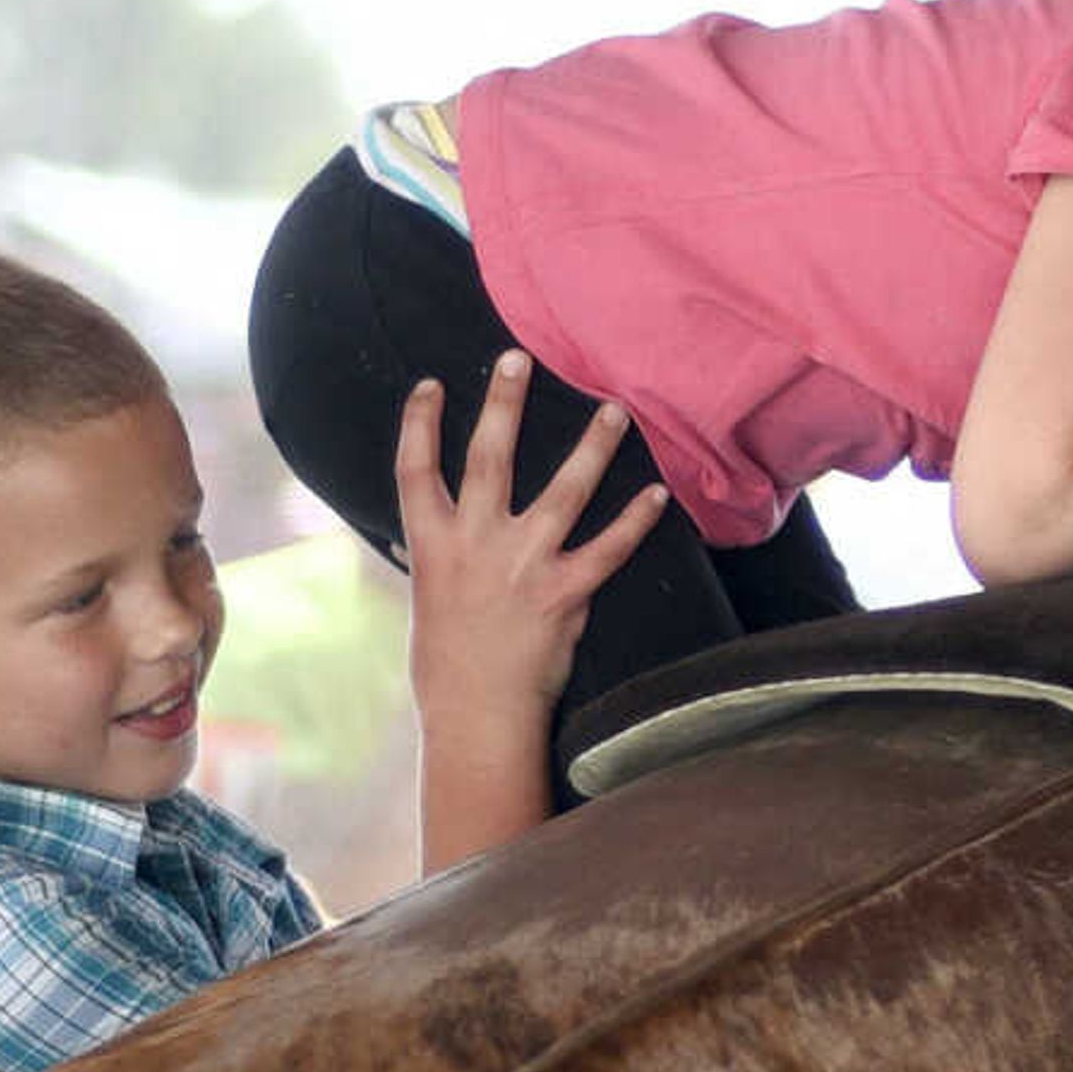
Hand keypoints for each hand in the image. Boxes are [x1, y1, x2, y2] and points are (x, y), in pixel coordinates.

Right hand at [395, 353, 664, 721]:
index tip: (430, 385)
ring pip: (564, 489)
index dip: (419, 423)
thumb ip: (436, 554)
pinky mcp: (566, 592)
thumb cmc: (447, 662)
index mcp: (432, 544)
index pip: (414, 469)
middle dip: (503, 403)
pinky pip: (610, 547)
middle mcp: (477, 544)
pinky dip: (637, 519)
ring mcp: (524, 565)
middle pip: (489, 457)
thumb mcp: (427, 598)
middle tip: (517, 358)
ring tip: (613, 410)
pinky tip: (658, 493)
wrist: (478, 713)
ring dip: (591, 446)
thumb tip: (422, 527)